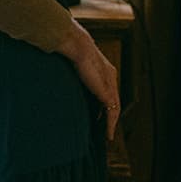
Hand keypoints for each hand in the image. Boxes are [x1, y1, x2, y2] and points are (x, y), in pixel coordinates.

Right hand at [65, 24, 120, 139]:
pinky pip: (112, 112)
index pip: (109, 90)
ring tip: (107, 134)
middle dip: (110, 115)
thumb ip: (77, 72)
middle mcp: (111, 77)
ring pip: (115, 109)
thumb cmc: (73, 51)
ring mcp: (111, 85)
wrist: (78, 47)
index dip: (105, 103)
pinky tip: (107, 132)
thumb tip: (65, 72)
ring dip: (111, 123)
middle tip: (106, 128)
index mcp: (106, 70)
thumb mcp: (76, 64)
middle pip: (114, 101)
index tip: (100, 114)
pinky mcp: (107, 92)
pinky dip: (111, 123)